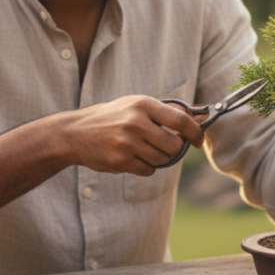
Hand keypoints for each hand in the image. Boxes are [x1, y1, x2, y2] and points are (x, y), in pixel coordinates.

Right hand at [57, 96, 203, 175]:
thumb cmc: (111, 117)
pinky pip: (148, 170)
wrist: (75, 133)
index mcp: (143, 105)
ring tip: (143, 148)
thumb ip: (165, 111)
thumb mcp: (135, 104)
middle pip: (175, 145)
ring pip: (163, 159)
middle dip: (175, 149)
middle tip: (166, 145)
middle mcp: (136, 122)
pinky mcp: (121, 161)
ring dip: (159, 158)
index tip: (198, 140)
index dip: (195, 132)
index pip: (181, 120)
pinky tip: (132, 156)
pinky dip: (146, 166)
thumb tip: (198, 116)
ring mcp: (127, 143)